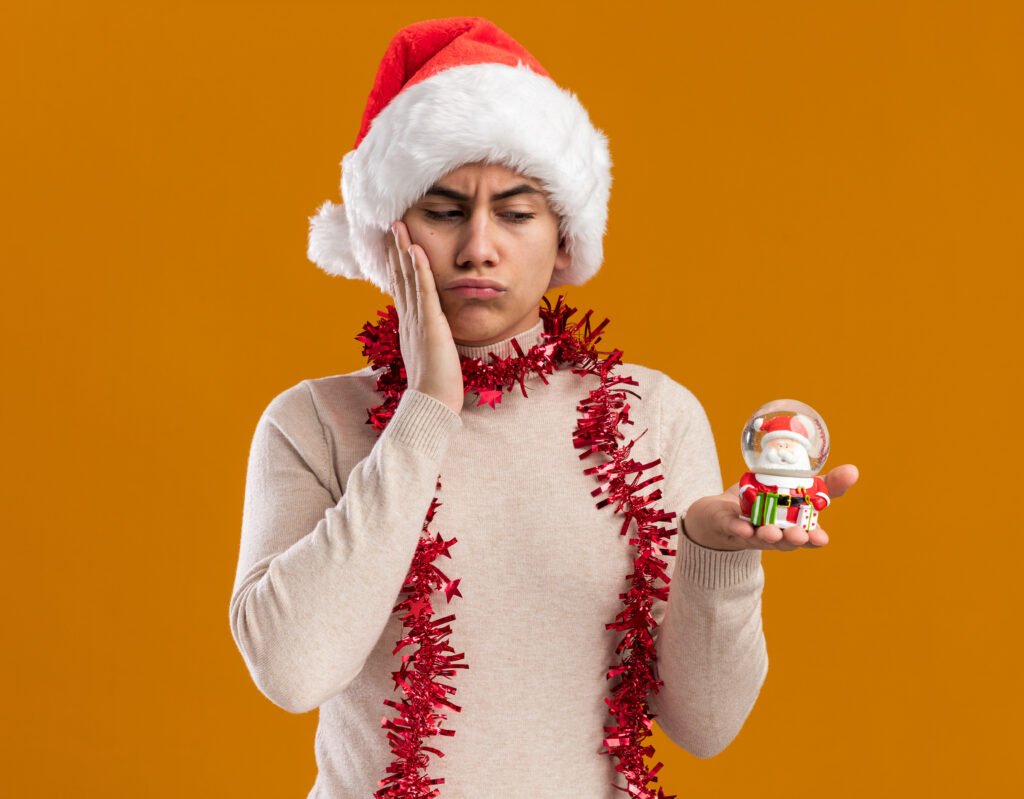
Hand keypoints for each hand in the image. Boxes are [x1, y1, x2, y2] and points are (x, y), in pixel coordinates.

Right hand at [387, 221, 463, 414]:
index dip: (396, 265)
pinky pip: (423, 290)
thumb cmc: (435, 386)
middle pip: (399, 277)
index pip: (401, 288)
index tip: (394, 244)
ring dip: (402, 250)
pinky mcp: (429, 324)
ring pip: (408, 278)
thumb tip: (431, 332)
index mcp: (409, 326)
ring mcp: (416, 320)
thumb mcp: (429, 355)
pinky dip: (419, 268)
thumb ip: (428, 339)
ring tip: (399, 226)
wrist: (432, 403)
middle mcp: (408, 319)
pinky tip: (416, 249)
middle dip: (394, 250)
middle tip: (390, 225)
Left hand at [682, 465, 858, 551]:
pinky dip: (738, 528)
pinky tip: (742, 527)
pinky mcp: (727, 525)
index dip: (814, 539)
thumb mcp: (794, 489)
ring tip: (772, 532)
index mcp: (790, 528)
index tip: (822, 538)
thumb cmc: (763, 503)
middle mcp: (771, 535)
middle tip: (800, 535)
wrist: (718, 513)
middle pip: (784, 541)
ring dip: (767, 535)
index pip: (806, 538)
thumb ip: (824, 484)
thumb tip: (854, 471)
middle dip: (792, 539)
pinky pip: (733, 528)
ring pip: (759, 537)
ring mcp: (748, 532)